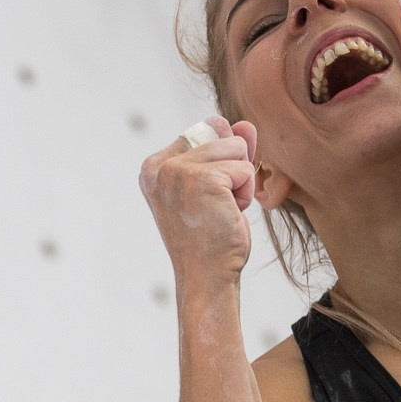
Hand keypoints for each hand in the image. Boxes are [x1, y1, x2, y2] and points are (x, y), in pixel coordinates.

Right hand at [137, 117, 259, 285]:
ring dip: (240, 182)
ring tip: (221, 211)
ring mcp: (178, 171)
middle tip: (215, 207)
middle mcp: (160, 166)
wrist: (207, 277)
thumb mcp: (213, 185)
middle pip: (221, 135)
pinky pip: (246, 168)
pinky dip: (246, 194)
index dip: (220, 162)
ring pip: (236, 148)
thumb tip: (246, 124)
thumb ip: (225, 149)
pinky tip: (228, 216)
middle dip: (231, 170)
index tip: (204, 198)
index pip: (204, 132)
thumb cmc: (209, 238)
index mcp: (154, 167)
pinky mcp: (203, 179)